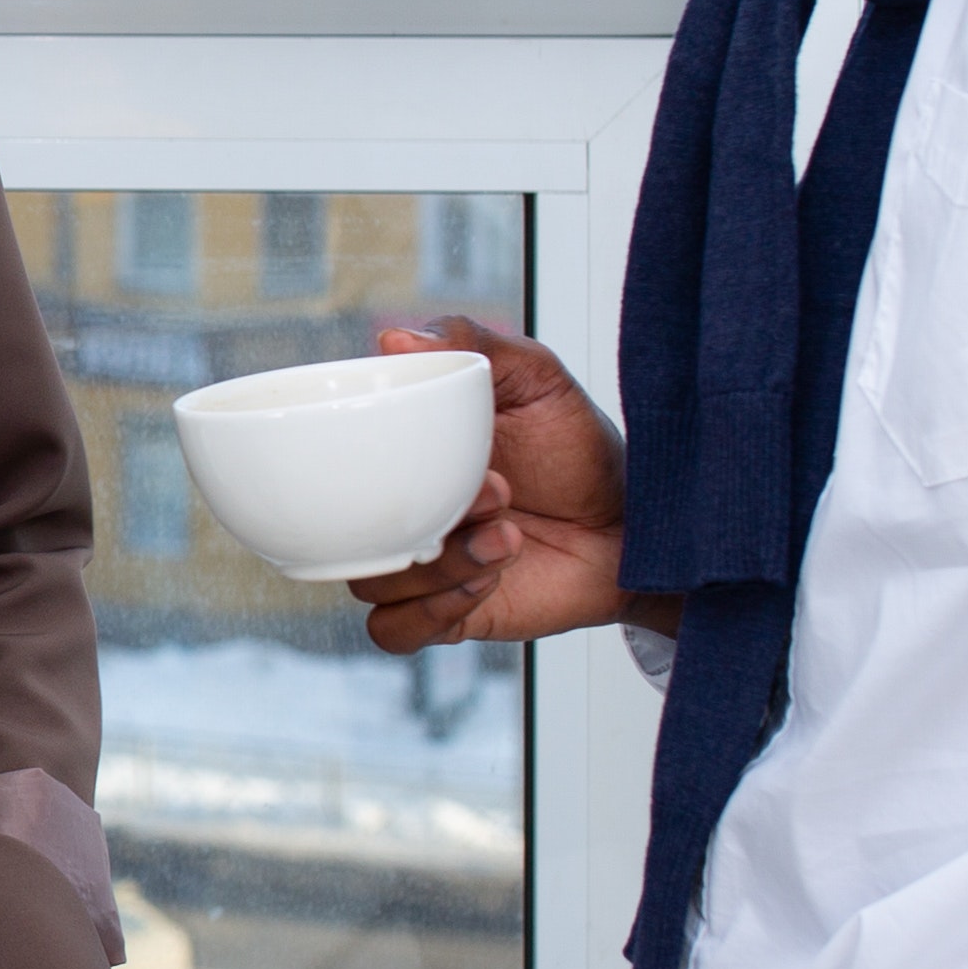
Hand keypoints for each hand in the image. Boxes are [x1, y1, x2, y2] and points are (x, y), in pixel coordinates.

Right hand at [345, 314, 674, 651]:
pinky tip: (488, 579)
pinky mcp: (442, 616)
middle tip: (496, 489)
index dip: (353, 455)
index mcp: (404, 455)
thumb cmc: (583, 454)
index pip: (333, 458)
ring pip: (369, 581)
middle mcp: (400, 512)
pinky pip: (393, 630)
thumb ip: (473, 345)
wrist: (635, 530)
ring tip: (510, 533)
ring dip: (440, 562)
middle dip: (416, 514)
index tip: (411, 443)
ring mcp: (418, 567)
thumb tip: (391, 338)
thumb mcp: (537, 380)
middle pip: (344, 526)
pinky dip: (432, 609)